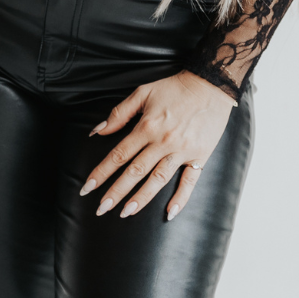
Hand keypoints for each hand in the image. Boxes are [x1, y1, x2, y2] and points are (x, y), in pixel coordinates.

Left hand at [81, 71, 235, 220]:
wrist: (211, 84)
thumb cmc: (175, 88)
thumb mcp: (143, 93)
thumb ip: (119, 113)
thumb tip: (98, 131)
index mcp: (147, 127)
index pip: (119, 154)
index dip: (101, 172)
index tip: (87, 187)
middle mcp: (163, 142)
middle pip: (135, 171)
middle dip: (116, 192)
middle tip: (101, 209)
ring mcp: (182, 151)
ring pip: (158, 179)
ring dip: (141, 198)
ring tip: (126, 213)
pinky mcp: (200, 156)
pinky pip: (190, 181)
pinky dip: (180, 198)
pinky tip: (169, 213)